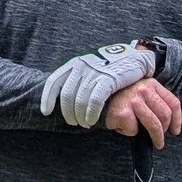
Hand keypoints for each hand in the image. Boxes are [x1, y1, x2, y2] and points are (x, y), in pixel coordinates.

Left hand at [40, 41, 155, 127]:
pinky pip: (95, 101)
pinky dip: (91, 114)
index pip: (54, 82)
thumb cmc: (111, 66)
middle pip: (67, 96)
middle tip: (74, 122)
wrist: (135, 57)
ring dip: (80, 117)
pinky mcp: (109, 79)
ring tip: (85, 124)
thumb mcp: (91, 66)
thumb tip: (66, 98)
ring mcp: (95, 73)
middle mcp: (82, 67)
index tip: (46, 112)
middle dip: (68, 113)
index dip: (47, 99)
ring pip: (80, 101)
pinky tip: (92, 120)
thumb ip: (79, 78)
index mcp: (75, 64)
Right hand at [103, 79, 181, 146]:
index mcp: (152, 84)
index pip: (172, 102)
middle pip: (165, 115)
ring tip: (155, 144)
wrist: (97, 96)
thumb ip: (154, 102)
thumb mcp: (141, 93)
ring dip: (155, 138)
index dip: (177, 119)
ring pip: (153, 124)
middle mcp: (144, 89)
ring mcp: (133, 100)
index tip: (176, 131)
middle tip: (160, 141)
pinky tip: (121, 125)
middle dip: (164, 132)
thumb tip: (169, 123)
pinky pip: (134, 130)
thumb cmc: (121, 98)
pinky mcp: (122, 112)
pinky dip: (129, 132)